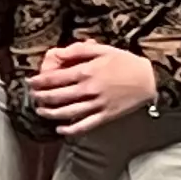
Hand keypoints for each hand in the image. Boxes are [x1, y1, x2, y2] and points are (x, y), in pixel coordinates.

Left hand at [23, 42, 158, 134]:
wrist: (150, 80)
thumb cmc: (125, 62)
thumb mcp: (102, 49)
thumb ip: (78, 51)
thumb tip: (57, 53)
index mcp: (86, 72)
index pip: (55, 79)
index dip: (39, 81)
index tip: (31, 82)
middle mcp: (89, 90)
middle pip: (57, 97)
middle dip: (41, 97)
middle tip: (32, 96)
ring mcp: (97, 105)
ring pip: (67, 113)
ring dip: (50, 113)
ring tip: (40, 111)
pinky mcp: (105, 116)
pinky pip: (84, 125)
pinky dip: (70, 129)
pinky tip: (60, 129)